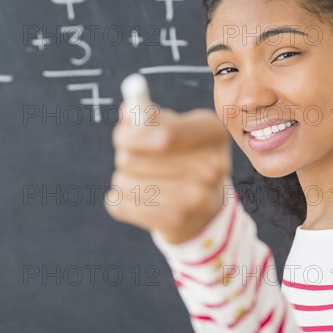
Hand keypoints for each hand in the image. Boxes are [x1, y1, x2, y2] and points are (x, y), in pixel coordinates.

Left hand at [105, 103, 231, 243]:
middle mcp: (212, 167)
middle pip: (134, 158)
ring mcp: (196, 198)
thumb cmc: (184, 157)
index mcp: (213, 133)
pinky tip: (138, 198)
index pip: (162, 134)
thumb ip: (149, 116)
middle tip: (128, 156)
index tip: (120, 136)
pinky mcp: (176, 221)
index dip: (130, 134)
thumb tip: (127, 111)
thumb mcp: (178, 128)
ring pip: (122, 181)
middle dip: (123, 155)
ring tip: (138, 178)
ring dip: (121, 177)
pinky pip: (119, 204)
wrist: (205, 209)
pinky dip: (119, 199)